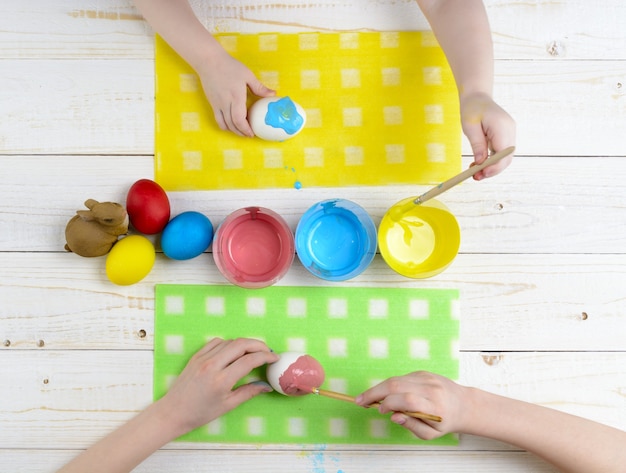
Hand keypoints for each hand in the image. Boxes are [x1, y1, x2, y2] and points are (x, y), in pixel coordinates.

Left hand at [157, 337, 278, 435]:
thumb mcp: (227, 405)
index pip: (250, 360)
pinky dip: (229, 343)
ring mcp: (203, 358)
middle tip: (267, 351)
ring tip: (253, 352)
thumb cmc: (200, 413)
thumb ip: (249, 392)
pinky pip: (216, 342)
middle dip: (258, 345)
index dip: (266, 356)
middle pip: (241, 344)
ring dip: (244, 344)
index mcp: (221, 380)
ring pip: (230, 341)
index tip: (275, 358)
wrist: (173, 412)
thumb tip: (266, 386)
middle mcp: (212, 365)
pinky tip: (234, 351)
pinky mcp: (196, 356)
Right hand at [197, 51, 275, 136]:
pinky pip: (218, 119)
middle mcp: (225, 103)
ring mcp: (217, 104)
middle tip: (249, 135)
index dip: (246, 129)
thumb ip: (260, 87)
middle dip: (241, 133)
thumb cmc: (229, 66)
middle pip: (232, 125)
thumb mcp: (247, 75)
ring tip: (241, 131)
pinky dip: (225, 125)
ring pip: (224, 124)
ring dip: (233, 131)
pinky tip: (231, 124)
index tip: (252, 133)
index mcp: (236, 97)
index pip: (239, 120)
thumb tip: (273, 94)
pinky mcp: (212, 103)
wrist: (209, 61)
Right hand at [355, 371, 470, 439]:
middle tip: (360, 400)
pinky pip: (401, 378)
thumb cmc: (446, 422)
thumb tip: (393, 416)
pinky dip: (390, 386)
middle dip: (375, 392)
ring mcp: (427, 378)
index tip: (379, 411)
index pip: (408, 400)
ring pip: (396, 379)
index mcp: (434, 406)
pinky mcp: (423, 372)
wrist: (463, 404)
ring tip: (368, 398)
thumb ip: (411, 425)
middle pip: (397, 385)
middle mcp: (430, 388)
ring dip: (379, 388)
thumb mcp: (431, 434)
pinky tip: (386, 394)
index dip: (389, 404)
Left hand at [460, 92, 515, 179]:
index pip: (503, 153)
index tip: (481, 174)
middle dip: (492, 170)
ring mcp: (509, 134)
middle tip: (475, 177)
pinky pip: (500, 153)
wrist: (477, 97)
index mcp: (502, 127)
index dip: (494, 166)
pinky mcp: (505, 136)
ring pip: (504, 157)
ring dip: (491, 167)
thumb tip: (480, 163)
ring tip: (474, 173)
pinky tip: (478, 164)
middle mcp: (510, 131)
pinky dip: (491, 160)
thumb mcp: (470, 126)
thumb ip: (477, 144)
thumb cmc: (472, 109)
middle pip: (506, 158)